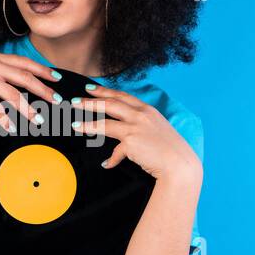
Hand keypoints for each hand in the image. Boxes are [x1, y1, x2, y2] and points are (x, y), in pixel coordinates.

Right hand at [0, 50, 60, 129]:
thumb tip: (8, 75)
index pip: (25, 63)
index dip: (43, 70)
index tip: (56, 77)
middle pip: (25, 78)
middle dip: (43, 90)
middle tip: (57, 100)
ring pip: (13, 94)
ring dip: (28, 108)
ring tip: (39, 119)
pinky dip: (4, 118)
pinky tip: (11, 127)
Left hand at [70, 85, 201, 181]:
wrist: (180, 164)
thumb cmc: (171, 150)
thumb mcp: (158, 131)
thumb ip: (142, 128)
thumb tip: (127, 138)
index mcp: (148, 110)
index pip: (122, 96)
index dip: (105, 91)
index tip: (91, 89)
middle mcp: (141, 115)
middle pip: (110, 104)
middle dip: (90, 102)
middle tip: (75, 101)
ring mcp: (135, 128)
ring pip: (105, 122)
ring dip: (88, 123)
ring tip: (74, 125)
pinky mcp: (131, 142)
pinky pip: (116, 152)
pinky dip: (111, 160)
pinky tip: (107, 165)